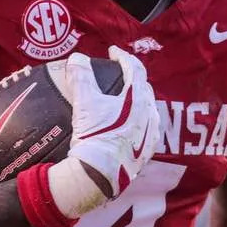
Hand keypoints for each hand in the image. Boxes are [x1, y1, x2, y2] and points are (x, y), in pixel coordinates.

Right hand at [66, 45, 160, 197]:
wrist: (99, 174)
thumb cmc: (94, 136)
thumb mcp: (84, 103)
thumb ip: (80, 77)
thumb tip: (76, 58)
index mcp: (137, 99)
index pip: (135, 69)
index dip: (123, 57)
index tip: (112, 52)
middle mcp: (149, 114)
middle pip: (144, 88)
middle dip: (133, 78)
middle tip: (119, 74)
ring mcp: (150, 134)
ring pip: (149, 109)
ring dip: (139, 100)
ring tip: (126, 100)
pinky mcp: (147, 152)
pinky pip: (148, 130)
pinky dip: (140, 122)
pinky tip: (131, 126)